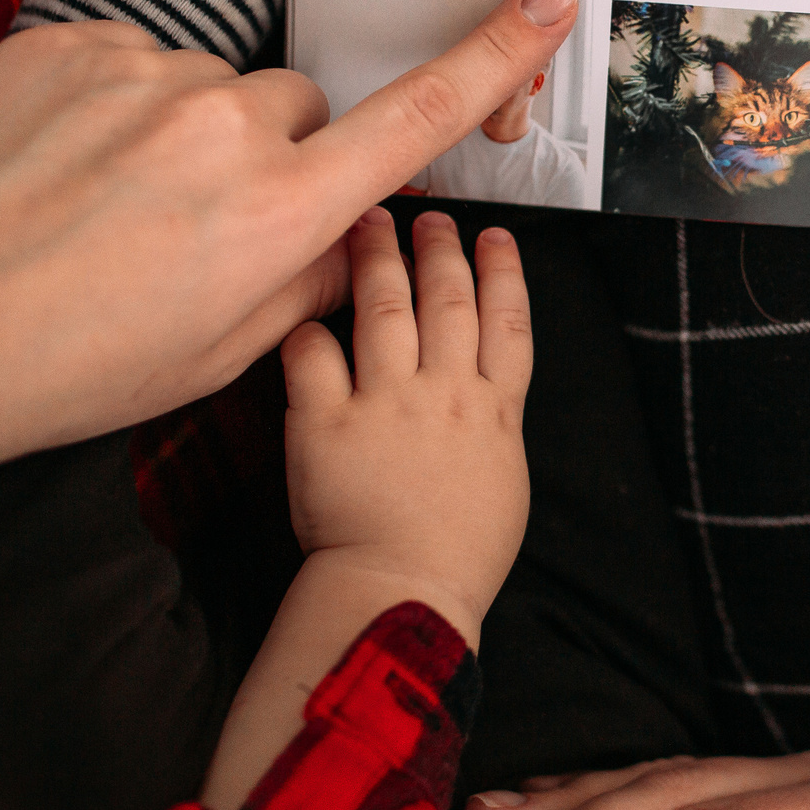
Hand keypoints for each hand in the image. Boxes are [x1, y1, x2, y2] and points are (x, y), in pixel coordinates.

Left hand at [0, 0, 579, 517]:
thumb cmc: (64, 371)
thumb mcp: (217, 356)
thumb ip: (308, 279)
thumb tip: (348, 228)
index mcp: (279, 215)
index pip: (419, 118)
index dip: (497, 56)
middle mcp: (225, 128)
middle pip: (298, 108)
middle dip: (272, 152)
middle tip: (189, 225)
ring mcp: (140, 75)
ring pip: (206, 86)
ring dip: (179, 131)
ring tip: (99, 205)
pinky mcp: (63, 43)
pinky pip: (127, 59)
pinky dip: (107, 106)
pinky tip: (52, 171)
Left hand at [282, 210, 530, 641]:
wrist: (403, 593)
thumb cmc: (457, 553)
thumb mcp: (502, 477)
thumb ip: (491, 422)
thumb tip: (480, 387)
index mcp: (495, 411)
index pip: (509, 320)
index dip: (503, 271)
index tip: (494, 237)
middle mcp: (446, 394)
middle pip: (448, 300)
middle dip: (440, 248)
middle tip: (430, 216)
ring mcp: (386, 404)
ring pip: (385, 309)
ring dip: (379, 258)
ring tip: (370, 223)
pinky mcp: (326, 422)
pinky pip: (312, 354)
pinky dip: (305, 328)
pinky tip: (301, 308)